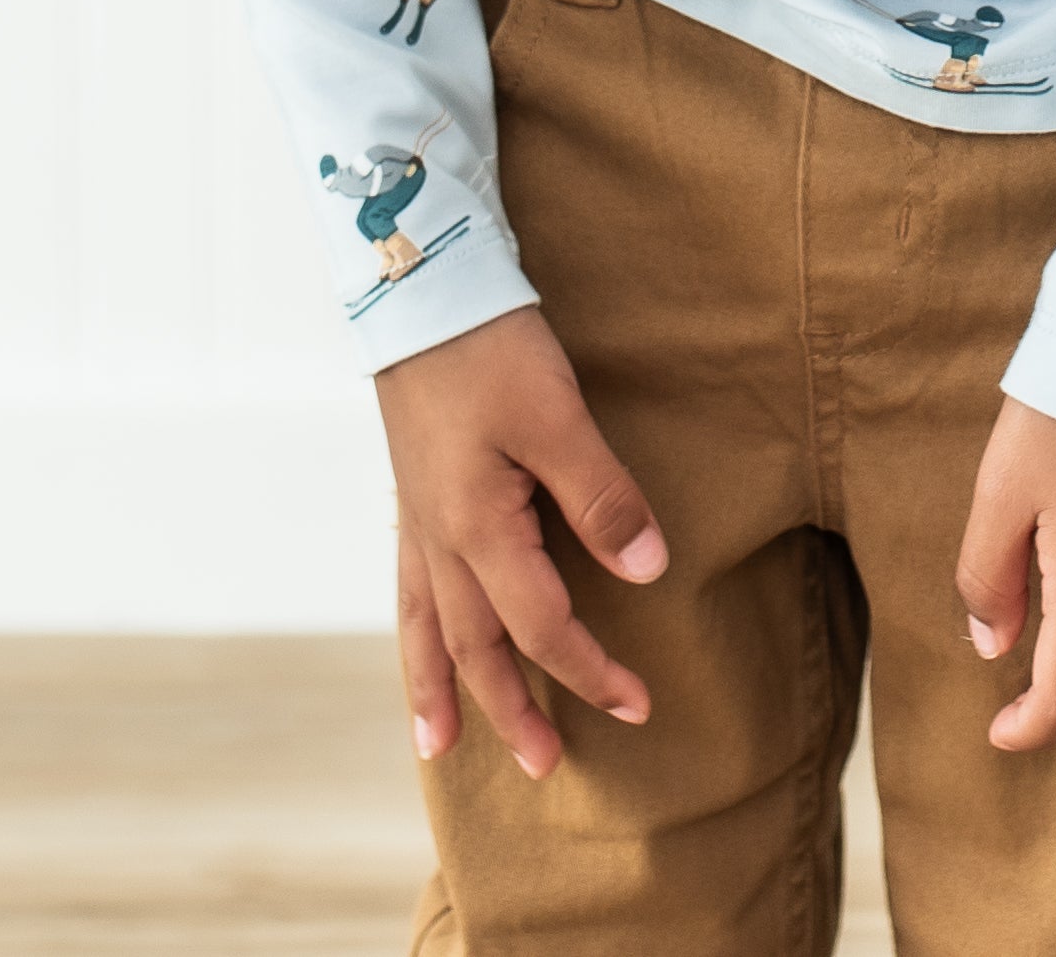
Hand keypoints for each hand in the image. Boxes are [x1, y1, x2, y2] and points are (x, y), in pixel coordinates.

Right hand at [377, 304, 669, 779]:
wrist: (420, 287)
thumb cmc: (490, 346)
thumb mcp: (556, 413)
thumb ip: (600, 494)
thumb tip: (647, 568)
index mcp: (479, 527)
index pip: (543, 624)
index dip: (591, 670)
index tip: (638, 703)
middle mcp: (440, 538)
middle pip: (478, 646)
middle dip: (514, 710)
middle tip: (548, 767)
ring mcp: (419, 519)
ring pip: (429, 628)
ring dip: (442, 690)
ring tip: (440, 750)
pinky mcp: (413, 494)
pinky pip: (408, 589)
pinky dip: (411, 635)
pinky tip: (418, 649)